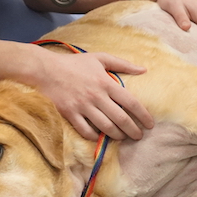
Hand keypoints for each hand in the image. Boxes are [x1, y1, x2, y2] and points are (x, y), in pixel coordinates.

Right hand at [33, 49, 153, 140]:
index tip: (150, 123)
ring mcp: (83, 106)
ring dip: (117, 135)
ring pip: (105, 127)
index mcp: (106, 82)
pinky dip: (95, 136)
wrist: (46, 70)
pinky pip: (86, 130)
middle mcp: (97, 96)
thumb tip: (143, 70)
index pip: (130, 102)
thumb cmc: (74, 64)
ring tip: (122, 138)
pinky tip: (100, 137)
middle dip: (133, 130)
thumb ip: (122, 64)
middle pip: (120, 118)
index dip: (143, 115)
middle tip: (139, 136)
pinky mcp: (70, 114)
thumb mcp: (100, 58)